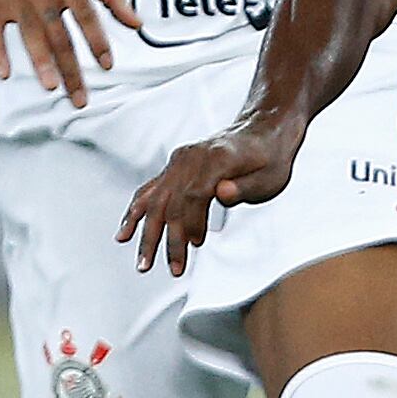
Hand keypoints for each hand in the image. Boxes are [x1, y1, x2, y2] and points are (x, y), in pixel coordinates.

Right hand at [0, 0, 136, 106]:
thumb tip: (138, 24)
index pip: (87, 18)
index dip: (98, 42)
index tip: (108, 66)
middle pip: (61, 37)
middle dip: (72, 70)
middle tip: (81, 100)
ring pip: (30, 35)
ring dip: (40, 62)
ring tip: (51, 87)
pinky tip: (4, 75)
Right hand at [119, 118, 303, 272]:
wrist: (263, 128)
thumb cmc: (270, 157)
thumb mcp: (271, 176)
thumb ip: (245, 188)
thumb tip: (222, 194)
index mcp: (216, 159)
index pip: (193, 195)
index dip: (190, 223)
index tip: (194, 245)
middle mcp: (192, 158)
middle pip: (169, 200)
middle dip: (164, 238)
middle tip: (168, 269)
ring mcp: (181, 160)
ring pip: (155, 198)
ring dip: (146, 232)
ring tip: (143, 263)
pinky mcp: (176, 165)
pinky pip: (150, 189)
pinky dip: (136, 212)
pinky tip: (125, 233)